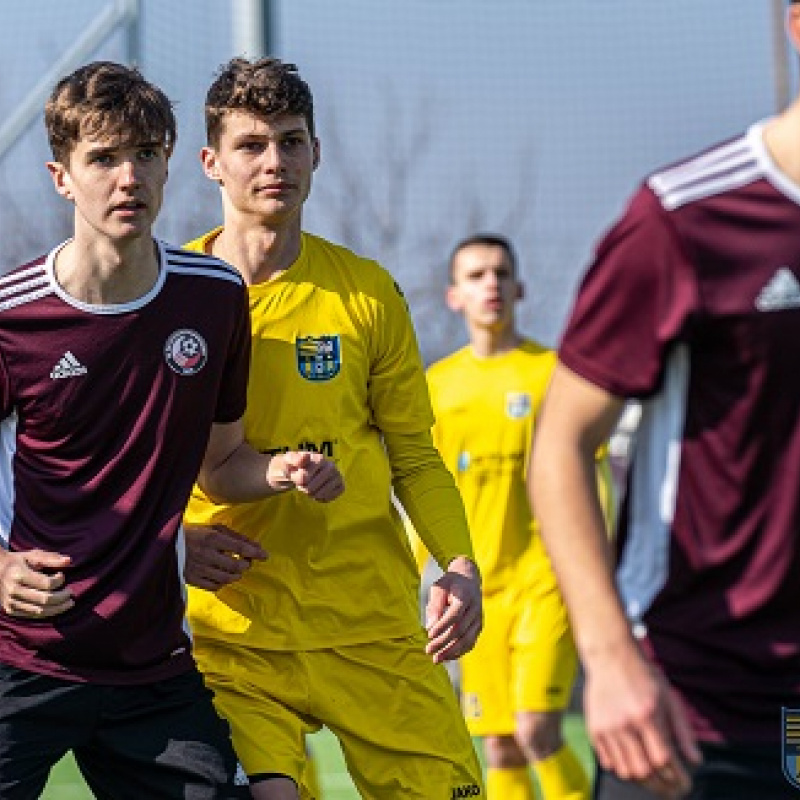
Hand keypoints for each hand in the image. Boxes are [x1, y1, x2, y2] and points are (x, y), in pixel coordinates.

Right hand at [0, 549, 72, 617]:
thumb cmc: (19, 561)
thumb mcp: (33, 555)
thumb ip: (51, 558)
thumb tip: (69, 561)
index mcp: (18, 575)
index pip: (45, 583)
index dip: (59, 581)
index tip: (62, 575)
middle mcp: (13, 590)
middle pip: (45, 599)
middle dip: (62, 597)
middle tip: (71, 593)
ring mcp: (10, 602)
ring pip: (40, 611)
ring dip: (58, 608)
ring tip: (69, 603)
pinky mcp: (10, 610)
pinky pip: (32, 615)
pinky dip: (47, 612)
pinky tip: (57, 607)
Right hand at [184, 525, 266, 590]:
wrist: (167, 543)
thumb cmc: (196, 533)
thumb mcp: (215, 529)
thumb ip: (237, 537)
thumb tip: (257, 546)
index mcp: (212, 538)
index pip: (240, 547)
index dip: (255, 553)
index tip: (265, 556)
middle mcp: (206, 554)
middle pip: (235, 566)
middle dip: (245, 565)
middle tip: (246, 562)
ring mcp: (198, 568)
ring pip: (227, 578)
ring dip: (236, 575)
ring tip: (235, 569)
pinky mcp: (191, 579)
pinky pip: (214, 587)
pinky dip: (222, 583)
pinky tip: (222, 576)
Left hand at [269, 451, 343, 501]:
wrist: (299, 472)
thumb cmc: (293, 467)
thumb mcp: (288, 461)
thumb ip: (295, 459)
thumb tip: (305, 457)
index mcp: (318, 458)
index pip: (307, 476)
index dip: (300, 481)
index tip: (298, 480)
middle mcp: (330, 465)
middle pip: (315, 485)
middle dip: (306, 488)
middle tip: (302, 487)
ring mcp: (337, 475)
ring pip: (325, 491)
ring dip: (315, 494)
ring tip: (310, 491)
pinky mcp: (340, 485)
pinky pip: (334, 495)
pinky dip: (324, 498)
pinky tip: (318, 494)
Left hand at [424, 556, 482, 662]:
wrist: (468, 578)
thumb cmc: (450, 583)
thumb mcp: (439, 587)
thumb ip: (435, 605)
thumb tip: (429, 627)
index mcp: (465, 596)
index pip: (455, 615)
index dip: (442, 626)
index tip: (429, 635)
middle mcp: (475, 608)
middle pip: (460, 630)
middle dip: (444, 642)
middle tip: (428, 650)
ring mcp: (479, 619)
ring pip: (467, 640)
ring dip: (452, 652)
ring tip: (436, 659)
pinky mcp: (479, 626)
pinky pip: (471, 642)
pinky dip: (459, 651)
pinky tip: (446, 656)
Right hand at [585, 644, 701, 797]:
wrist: (610, 656)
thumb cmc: (643, 675)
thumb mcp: (670, 698)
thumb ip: (683, 731)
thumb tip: (695, 761)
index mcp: (647, 715)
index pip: (664, 759)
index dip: (677, 778)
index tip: (685, 783)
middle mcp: (625, 723)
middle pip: (644, 771)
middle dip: (662, 786)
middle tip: (672, 789)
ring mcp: (607, 727)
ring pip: (625, 771)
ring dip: (643, 780)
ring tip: (654, 778)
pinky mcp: (594, 728)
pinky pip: (608, 762)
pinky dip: (622, 768)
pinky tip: (633, 763)